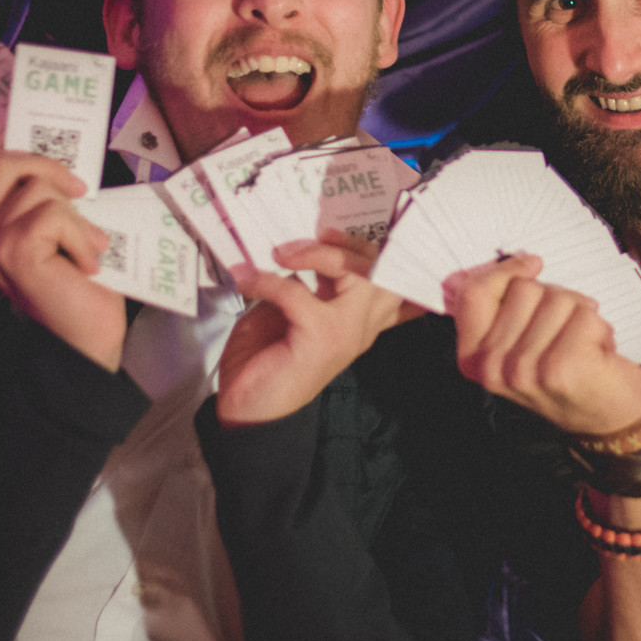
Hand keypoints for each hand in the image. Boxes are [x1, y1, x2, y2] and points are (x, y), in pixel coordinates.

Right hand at [0, 125, 127, 370]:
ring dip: (73, 211)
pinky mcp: (14, 250)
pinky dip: (82, 232)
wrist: (85, 337)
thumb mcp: (46, 231)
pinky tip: (87, 261)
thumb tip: (44, 163)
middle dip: (43, 165)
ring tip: (85, 243)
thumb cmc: (73, 281)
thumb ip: (30, 199)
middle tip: (77, 190)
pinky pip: (54, 211)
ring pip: (34, 186)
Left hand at [215, 229, 419, 425]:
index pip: (393, 280)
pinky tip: (248, 280)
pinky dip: (268, 281)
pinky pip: (298, 292)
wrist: (249, 412)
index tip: (338, 228)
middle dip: (354, 244)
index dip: (377, 249)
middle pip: (385, 270)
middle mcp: (362, 326)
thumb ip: (305, 284)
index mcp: (359, 320)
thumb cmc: (268, 362)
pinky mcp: (321, 339)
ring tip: (284, 252)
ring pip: (361, 276)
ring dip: (319, 255)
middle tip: (318, 235)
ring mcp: (347, 333)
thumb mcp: (290, 313)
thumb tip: (294, 245)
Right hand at [444, 255, 640, 435]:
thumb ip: (506, 308)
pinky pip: (583, 313)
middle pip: (521, 289)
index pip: (473, 293)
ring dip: (578, 313)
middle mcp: (492, 367)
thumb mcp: (521, 344)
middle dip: (553, 298)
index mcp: (473, 358)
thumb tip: (512, 262)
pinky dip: (599, 326)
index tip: (530, 265)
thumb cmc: (567, 372)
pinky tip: (598, 351)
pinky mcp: (558, 368)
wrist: (609, 420)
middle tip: (566, 330)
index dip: (503, 271)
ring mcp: (523, 369)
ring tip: (582, 342)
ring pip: (555, 298)